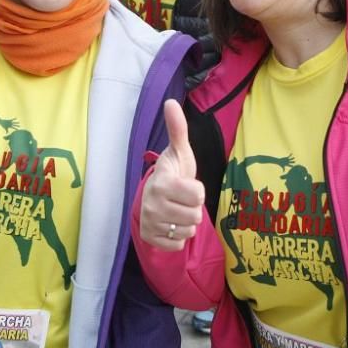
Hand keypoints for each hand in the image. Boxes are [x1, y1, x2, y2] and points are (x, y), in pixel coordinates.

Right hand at [139, 100, 204, 250]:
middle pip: (195, 215)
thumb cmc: (172, 173)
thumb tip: (171, 102)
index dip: (197, 190)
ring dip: (186, 223)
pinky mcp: (149, 239)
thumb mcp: (178, 152)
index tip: (186, 184)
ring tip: (176, 210)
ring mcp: (149, 223)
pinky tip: (170, 224)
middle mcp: (152, 205)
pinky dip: (178, 237)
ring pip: (188, 231)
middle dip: (192, 208)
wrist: (152, 196)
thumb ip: (178, 129)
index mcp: (161, 183)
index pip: (198, 195)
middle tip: (181, 199)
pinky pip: (178, 245)